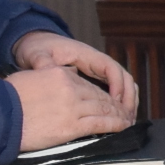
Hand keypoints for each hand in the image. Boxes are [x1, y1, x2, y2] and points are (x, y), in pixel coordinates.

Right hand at [6, 65, 135, 154]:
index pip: (86, 84)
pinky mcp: (72, 125)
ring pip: (104, 109)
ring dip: (118, 115)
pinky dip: (115, 125)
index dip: (100, 93)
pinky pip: (101, 124)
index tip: (106, 100)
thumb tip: (53, 82)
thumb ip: (46, 79)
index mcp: (59, 74)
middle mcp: (70, 88)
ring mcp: (73, 107)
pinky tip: (123, 126)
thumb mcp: (29, 78)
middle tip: (122, 111)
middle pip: (98, 96)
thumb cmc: (7, 99)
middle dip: (113, 104)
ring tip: (126, 119)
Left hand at [12, 31, 138, 116]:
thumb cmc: (38, 48)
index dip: (117, 84)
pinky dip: (119, 103)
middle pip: (123, 78)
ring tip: (127, 121)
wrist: (36, 44)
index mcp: (86, 55)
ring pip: (123, 85)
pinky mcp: (94, 79)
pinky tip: (117, 118)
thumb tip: (47, 70)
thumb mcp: (36, 53)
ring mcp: (97, 71)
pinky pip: (114, 90)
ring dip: (128, 102)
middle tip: (127, 118)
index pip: (111, 68)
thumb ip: (42, 63)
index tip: (116, 101)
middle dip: (129, 98)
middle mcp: (96, 62)